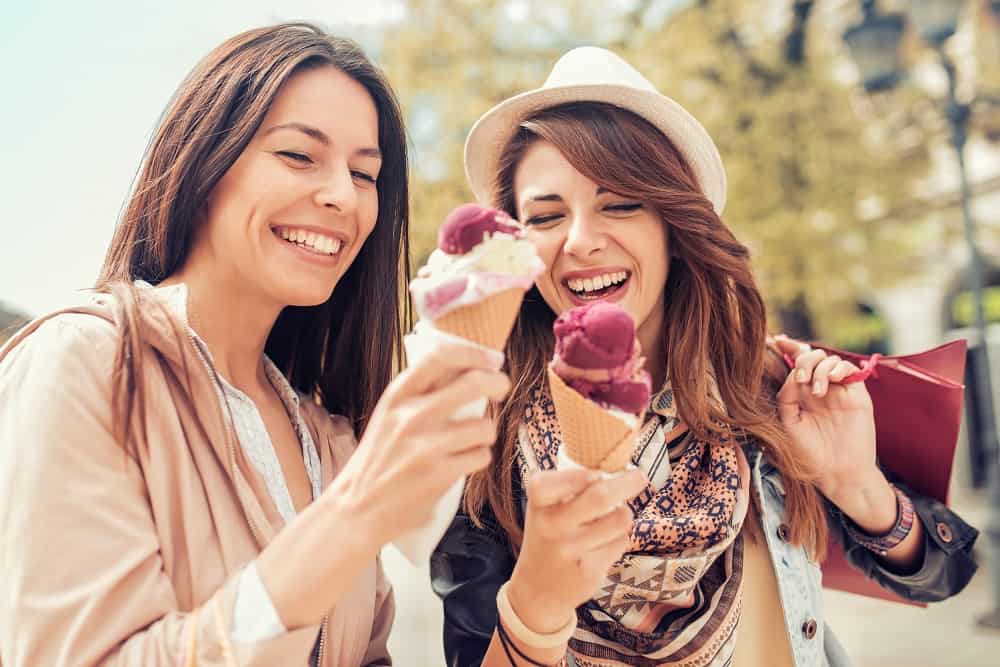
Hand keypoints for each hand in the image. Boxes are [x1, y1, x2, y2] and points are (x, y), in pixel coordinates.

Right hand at [328, 341, 509, 544]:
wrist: (356, 510)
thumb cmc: (377, 462)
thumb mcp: (389, 417)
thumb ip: (420, 395)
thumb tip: (467, 370)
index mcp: (396, 397)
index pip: (440, 357)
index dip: (472, 353)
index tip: (490, 359)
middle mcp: (410, 417)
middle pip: (473, 383)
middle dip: (497, 382)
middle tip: (501, 388)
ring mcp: (426, 446)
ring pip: (484, 425)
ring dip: (486, 432)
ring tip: (473, 440)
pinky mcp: (439, 475)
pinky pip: (481, 456)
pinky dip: (479, 459)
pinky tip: (464, 462)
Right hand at [506, 467, 646, 633]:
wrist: (537, 588)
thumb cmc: (549, 534)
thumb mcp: (545, 508)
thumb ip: (568, 485)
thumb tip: (615, 467)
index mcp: (538, 504)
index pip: (560, 479)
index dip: (582, 475)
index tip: (596, 473)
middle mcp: (551, 526)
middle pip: (600, 496)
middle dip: (628, 482)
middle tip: (639, 476)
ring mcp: (570, 550)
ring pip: (619, 519)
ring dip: (624, 515)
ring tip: (612, 518)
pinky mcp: (589, 571)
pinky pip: (620, 542)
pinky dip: (619, 538)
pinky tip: (603, 544)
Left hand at [772, 336, 879, 503]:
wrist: (837, 473)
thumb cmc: (810, 453)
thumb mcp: (789, 423)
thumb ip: (787, 396)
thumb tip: (793, 375)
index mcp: (800, 394)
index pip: (795, 364)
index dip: (788, 348)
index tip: (776, 340)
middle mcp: (819, 389)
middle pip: (812, 357)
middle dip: (804, 361)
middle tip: (801, 380)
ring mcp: (839, 391)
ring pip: (830, 360)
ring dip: (820, 368)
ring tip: (816, 391)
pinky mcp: (857, 395)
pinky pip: (850, 370)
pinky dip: (839, 369)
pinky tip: (830, 383)